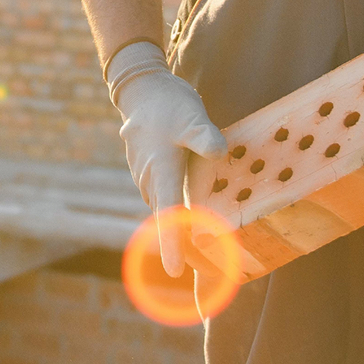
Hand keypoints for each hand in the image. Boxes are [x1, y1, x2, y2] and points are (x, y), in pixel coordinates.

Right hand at [107, 42, 226, 275]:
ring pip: (163, 211)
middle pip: (166, 220)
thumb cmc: (168, 104)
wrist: (142, 90)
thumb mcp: (192, 116)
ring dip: (176, 230)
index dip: (172, 242)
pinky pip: (163, 199)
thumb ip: (204, 136)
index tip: (175, 270)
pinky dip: (173, 213)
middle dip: (179, 246)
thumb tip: (221, 151)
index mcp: (162, 171)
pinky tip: (189, 219)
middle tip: (199, 273)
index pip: (169, 213)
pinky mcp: (150, 173)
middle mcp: (151, 179)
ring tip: (197, 255)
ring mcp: (147, 177)